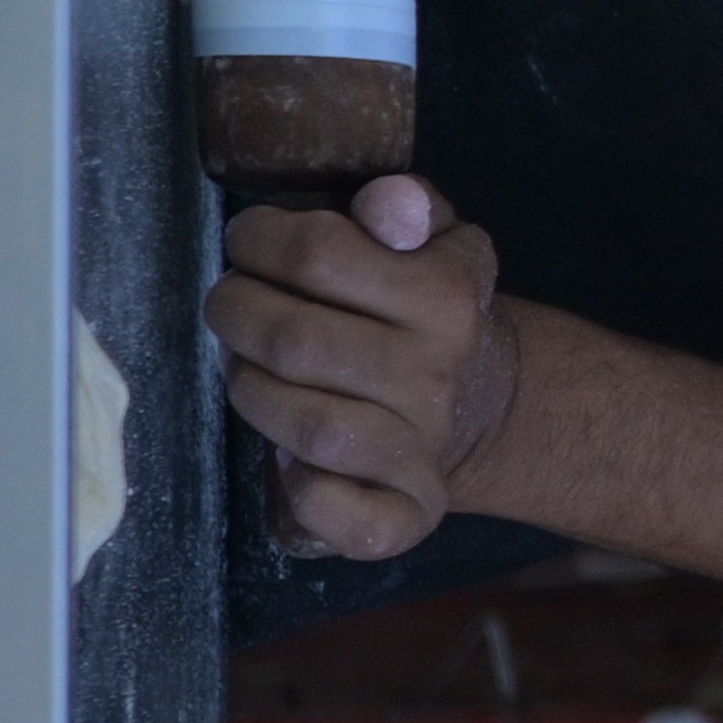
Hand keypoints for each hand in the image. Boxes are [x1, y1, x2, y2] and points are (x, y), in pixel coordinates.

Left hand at [215, 175, 531, 559]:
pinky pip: (345, 519)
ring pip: (309, 429)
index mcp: (447, 297)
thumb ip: (407, 205)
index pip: (320, 253)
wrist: (489, 404)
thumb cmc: (429, 311)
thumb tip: (388, 203)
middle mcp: (437, 375)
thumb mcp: (435, 240)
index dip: (260, 240)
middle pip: (296, 341)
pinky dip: (306, 494)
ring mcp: (424, 449)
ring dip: (253, 391)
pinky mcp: (410, 513)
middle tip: (233, 303)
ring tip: (249, 368)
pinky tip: (291, 462)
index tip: (251, 242)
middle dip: (237, 312)